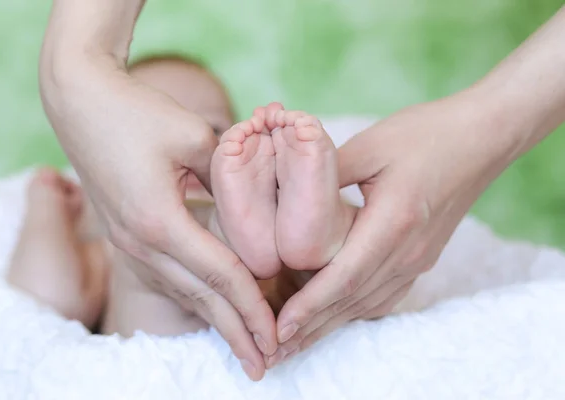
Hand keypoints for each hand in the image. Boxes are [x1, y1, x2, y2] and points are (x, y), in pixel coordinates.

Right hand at [39, 0, 275, 379]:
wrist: (81, 103)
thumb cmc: (138, 113)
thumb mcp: (195, 138)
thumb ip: (231, 177)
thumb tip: (259, 207)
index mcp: (159, 221)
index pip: (220, 275)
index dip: (252, 308)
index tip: (276, 334)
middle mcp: (141, 243)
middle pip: (200, 298)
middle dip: (235, 333)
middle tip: (265, 364)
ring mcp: (129, 243)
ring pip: (182, 293)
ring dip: (216, 320)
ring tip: (244, 346)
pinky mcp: (128, 236)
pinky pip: (168, 277)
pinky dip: (197, 297)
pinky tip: (214, 309)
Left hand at [268, 89, 519, 364]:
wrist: (481, 139)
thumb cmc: (427, 134)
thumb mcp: (371, 145)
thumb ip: (326, 172)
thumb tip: (287, 192)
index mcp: (394, 222)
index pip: (345, 277)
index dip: (310, 305)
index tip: (281, 326)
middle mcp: (408, 251)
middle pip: (354, 300)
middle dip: (313, 326)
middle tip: (276, 348)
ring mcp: (418, 258)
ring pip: (369, 302)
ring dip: (331, 323)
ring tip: (298, 340)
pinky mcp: (422, 256)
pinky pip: (385, 294)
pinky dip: (356, 308)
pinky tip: (337, 316)